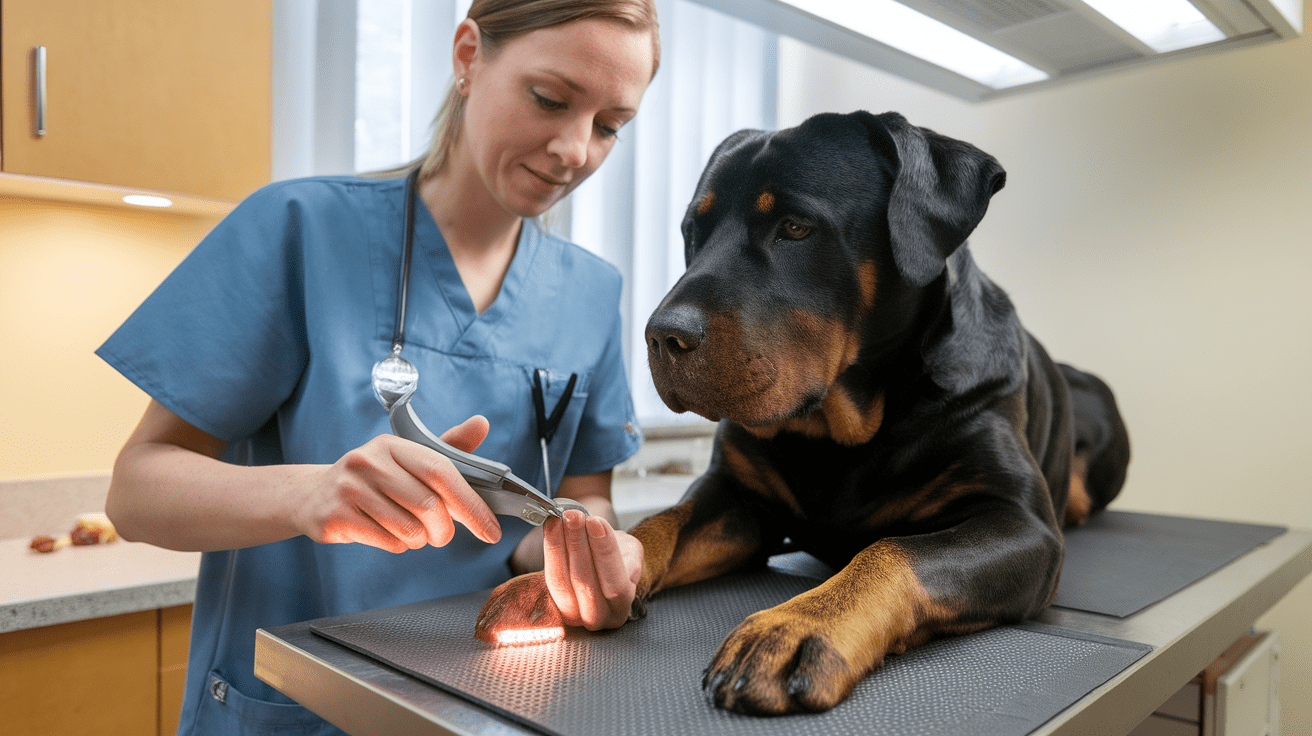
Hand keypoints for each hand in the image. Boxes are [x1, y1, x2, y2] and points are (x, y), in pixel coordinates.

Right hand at [298, 415, 501, 551]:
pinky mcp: (335, 517)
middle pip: (429, 506)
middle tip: (441, 534)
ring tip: (409, 530)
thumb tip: (483, 423)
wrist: (315, 496)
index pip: (441, 471)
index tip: (491, 529)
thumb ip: (449, 448)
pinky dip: (398, 546)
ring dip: (420, 539)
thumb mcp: (409, 460)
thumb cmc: (377, 480)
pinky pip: (388, 543)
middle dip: (444, 529)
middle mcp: (368, 461)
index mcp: (392, 444)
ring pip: (410, 530)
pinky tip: (385, 533)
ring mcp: (349, 488)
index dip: (471, 503)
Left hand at [543, 509, 642, 629]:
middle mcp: (596, 618)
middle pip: (584, 583)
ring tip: (561, 517)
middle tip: (574, 515)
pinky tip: (552, 526)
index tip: (597, 522)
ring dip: (560, 544)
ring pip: (561, 581)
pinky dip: (550, 548)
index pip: (614, 584)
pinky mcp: (553, 603)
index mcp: (621, 609)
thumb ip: (621, 548)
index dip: (605, 552)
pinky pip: (550, 575)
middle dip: (578, 544)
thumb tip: (599, 531)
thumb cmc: (620, 560)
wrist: (603, 567)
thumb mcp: (630, 552)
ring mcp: (572, 614)